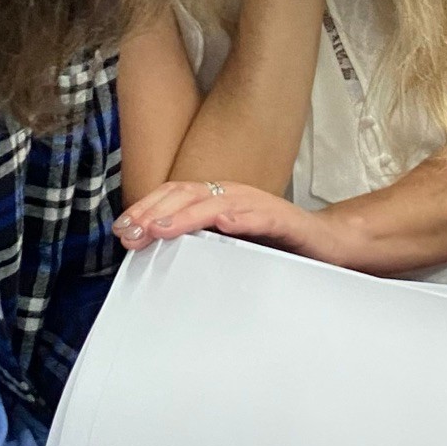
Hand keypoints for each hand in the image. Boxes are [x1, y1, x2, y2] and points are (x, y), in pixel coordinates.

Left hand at [115, 179, 348, 261]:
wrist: (325, 243)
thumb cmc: (273, 244)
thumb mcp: (226, 243)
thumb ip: (196, 242)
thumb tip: (152, 251)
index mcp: (216, 198)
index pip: (173, 195)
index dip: (145, 208)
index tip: (122, 230)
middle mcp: (233, 195)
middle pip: (187, 193)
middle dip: (155, 212)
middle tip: (132, 233)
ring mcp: (258, 204)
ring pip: (217, 202)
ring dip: (186, 215)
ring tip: (162, 228)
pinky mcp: (284, 219)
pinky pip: (260, 216)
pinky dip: (240, 218)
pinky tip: (223, 225)